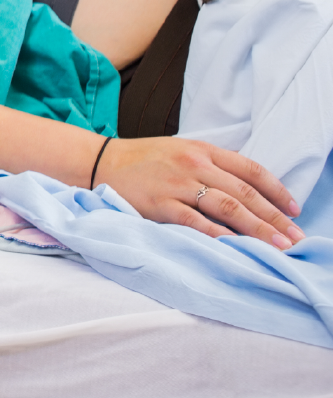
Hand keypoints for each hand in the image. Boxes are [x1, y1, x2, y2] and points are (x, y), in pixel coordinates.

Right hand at [97, 137, 304, 249]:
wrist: (102, 161)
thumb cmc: (143, 159)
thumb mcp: (181, 150)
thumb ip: (212, 165)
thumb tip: (248, 190)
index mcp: (202, 149)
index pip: (250, 170)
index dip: (277, 191)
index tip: (295, 210)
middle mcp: (194, 164)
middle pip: (244, 193)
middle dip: (275, 218)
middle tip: (295, 238)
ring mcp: (177, 184)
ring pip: (227, 208)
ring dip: (257, 229)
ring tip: (278, 247)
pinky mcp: (160, 204)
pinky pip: (196, 222)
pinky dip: (219, 236)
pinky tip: (237, 247)